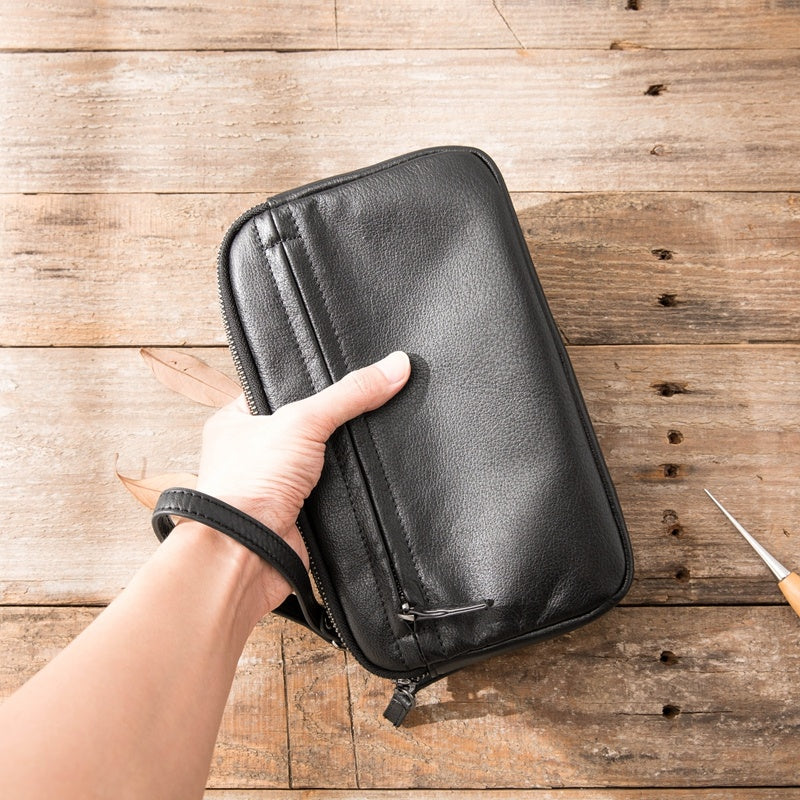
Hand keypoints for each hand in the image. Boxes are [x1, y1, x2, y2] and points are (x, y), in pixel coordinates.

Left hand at [191, 350, 410, 608]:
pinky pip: (332, 491)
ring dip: (342, 457)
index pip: (282, 389)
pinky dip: (348, 486)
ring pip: (322, 459)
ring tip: (373, 433)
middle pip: (308, 424)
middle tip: (368, 399)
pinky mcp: (298, 512)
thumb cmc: (248, 485)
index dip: (315, 381)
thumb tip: (395, 366)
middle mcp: (254, 452)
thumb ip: (350, 394)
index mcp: (237, 420)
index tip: (350, 369)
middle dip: (335, 420)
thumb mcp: (303, 420)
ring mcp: (276, 484)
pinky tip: (367, 473)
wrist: (247, 551)